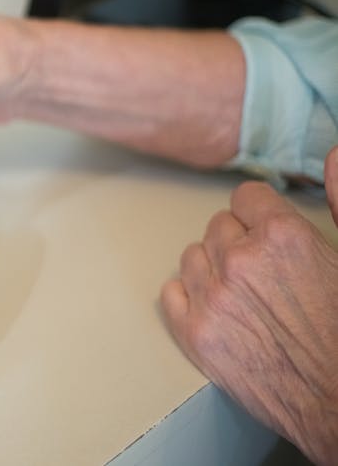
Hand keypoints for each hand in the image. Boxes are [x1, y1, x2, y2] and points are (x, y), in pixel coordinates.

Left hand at [161, 147, 337, 463]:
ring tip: (242, 292)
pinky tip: (214, 309)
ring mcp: (212, 299)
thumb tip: (336, 155)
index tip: (268, 231)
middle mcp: (239, 261)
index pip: (245, 197)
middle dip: (238, 242)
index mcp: (282, 237)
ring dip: (212, 268)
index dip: (260, 215)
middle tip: (263, 272)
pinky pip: (170, 294)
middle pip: (218, 226)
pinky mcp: (194, 335)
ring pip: (192, 257)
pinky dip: (188, 298)